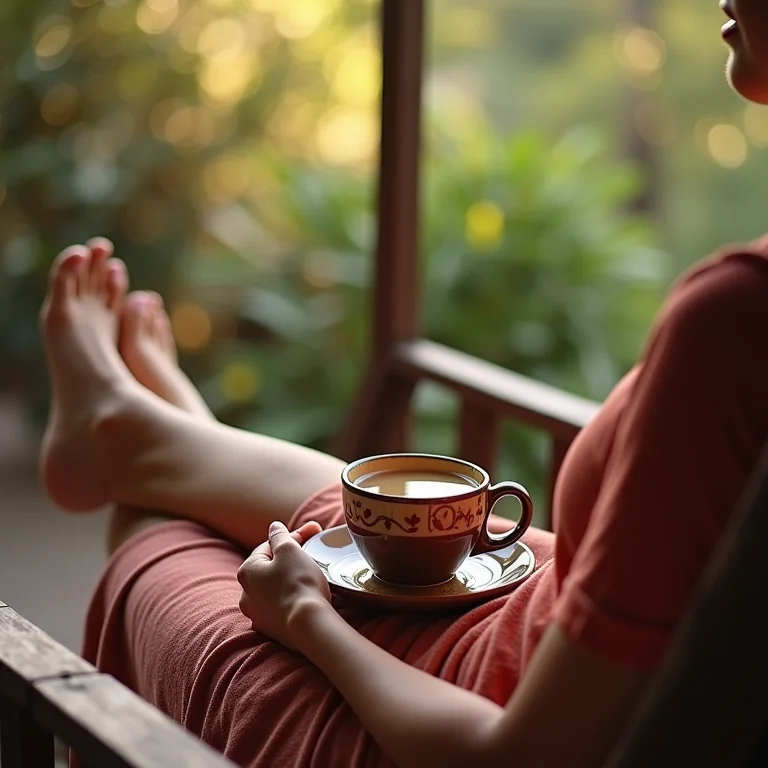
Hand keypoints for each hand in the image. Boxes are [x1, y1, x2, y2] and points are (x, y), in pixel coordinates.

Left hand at [236, 520, 331, 650]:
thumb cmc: (298, 583)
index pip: (268, 546)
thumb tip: (273, 527)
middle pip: (270, 568)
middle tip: (313, 552)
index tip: (312, 533)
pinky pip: (282, 606)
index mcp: (246, 571)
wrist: (307, 624)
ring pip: (275, 588)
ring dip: (291, 578)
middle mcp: (245, 594)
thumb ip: (279, 536)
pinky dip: (292, 598)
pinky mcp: (272, 630)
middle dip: (291, 558)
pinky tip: (306, 597)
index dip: (291, 537)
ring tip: (312, 575)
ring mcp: (257, 615)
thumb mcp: (289, 550)